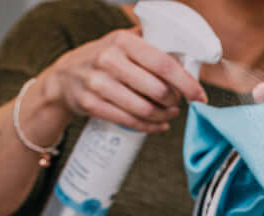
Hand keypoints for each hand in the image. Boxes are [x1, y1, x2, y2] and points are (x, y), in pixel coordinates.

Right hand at [45, 27, 207, 132]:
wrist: (64, 77)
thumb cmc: (102, 58)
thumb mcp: (121, 41)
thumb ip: (150, 43)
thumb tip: (186, 52)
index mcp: (123, 40)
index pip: (164, 64)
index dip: (186, 83)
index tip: (199, 95)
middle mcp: (109, 60)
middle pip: (157, 90)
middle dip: (175, 101)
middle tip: (179, 103)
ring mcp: (98, 84)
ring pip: (145, 109)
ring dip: (164, 116)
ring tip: (170, 114)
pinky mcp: (92, 105)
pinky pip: (130, 121)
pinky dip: (150, 127)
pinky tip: (159, 125)